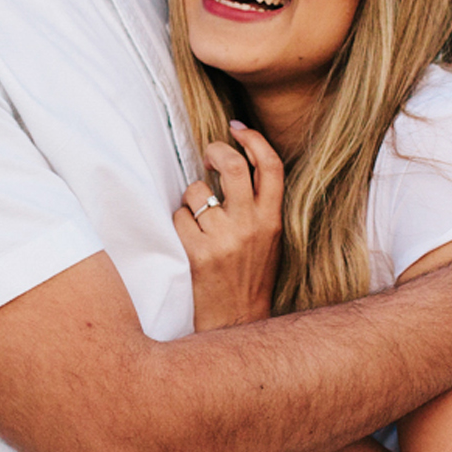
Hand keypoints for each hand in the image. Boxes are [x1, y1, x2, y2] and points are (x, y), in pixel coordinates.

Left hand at [174, 123, 283, 330]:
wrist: (236, 323)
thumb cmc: (248, 277)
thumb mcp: (267, 239)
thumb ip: (256, 205)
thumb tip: (230, 162)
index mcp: (272, 220)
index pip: (271, 167)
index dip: (254, 140)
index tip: (237, 128)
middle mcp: (251, 226)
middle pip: (232, 166)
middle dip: (216, 150)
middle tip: (209, 152)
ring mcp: (225, 239)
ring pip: (197, 191)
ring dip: (190, 198)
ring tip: (197, 219)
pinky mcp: (198, 253)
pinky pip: (179, 217)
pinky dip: (178, 223)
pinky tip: (187, 240)